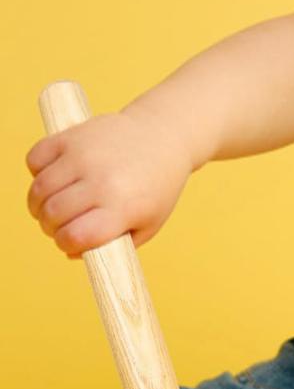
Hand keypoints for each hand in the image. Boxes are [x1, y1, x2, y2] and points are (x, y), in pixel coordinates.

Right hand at [25, 106, 194, 258]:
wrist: (163, 137)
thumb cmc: (156, 188)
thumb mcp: (149, 223)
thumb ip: (116, 245)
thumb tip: (71, 252)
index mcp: (123, 207)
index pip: (76, 236)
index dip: (66, 244)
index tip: (70, 241)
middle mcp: (102, 181)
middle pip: (53, 214)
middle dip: (49, 226)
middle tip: (57, 225)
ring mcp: (83, 156)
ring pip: (39, 190)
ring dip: (37, 204)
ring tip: (50, 206)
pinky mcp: (70, 136)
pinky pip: (35, 160)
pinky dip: (36, 173)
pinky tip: (53, 179)